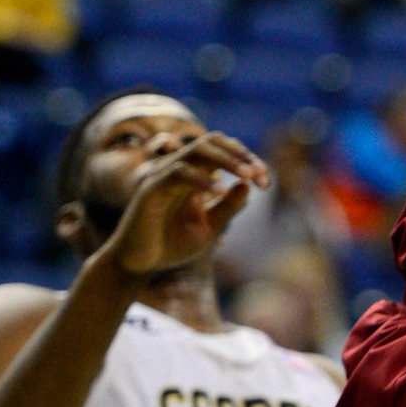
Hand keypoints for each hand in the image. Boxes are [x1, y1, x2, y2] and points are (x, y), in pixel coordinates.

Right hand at [99, 134, 267, 283]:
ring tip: (248, 175)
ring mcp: (164, 174)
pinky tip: (220, 192)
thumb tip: (248, 186)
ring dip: (227, 159)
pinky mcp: (151, 187)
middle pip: (213, 140)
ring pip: (198, 149)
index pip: (225, 151)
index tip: (267, 183)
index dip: (248, 161)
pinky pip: (179, 171)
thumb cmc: (172, 245)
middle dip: (241, 154)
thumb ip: (228, 208)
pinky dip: (203, 179)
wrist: (139, 265)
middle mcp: (180, 168)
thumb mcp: (209, 228)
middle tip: (260, 174)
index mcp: (196, 174)